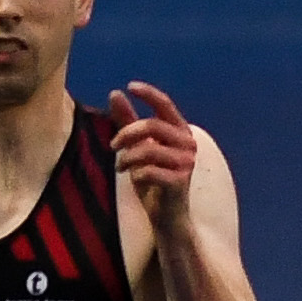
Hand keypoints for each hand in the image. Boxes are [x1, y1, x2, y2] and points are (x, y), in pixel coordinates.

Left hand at [108, 80, 197, 230]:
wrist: (166, 215)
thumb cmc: (154, 178)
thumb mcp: (138, 146)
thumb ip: (128, 121)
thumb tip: (115, 93)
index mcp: (180, 131)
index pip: (165, 105)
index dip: (149, 93)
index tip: (130, 86)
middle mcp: (188, 144)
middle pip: (152, 125)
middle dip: (126, 134)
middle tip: (113, 146)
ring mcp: (186, 163)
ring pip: (148, 149)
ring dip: (127, 157)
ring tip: (120, 166)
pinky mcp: (180, 181)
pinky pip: (148, 170)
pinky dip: (135, 174)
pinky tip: (134, 179)